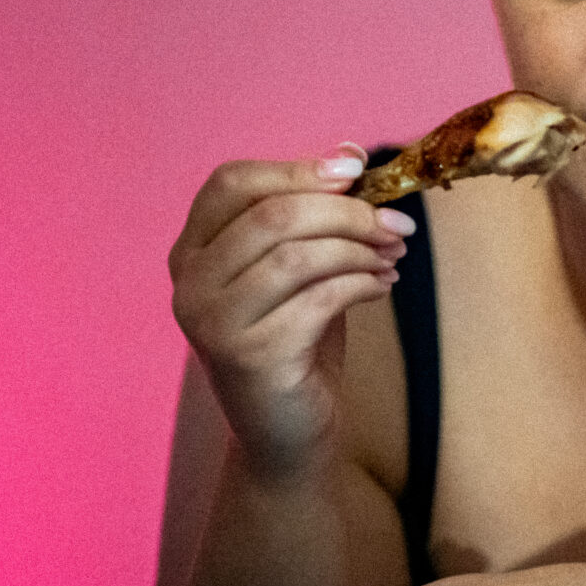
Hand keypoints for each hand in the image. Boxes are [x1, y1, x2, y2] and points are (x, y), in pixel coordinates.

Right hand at [169, 145, 414, 480]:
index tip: (357, 172)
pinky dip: (360, 283)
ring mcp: (211, 322)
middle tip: (396, 224)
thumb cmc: (296, 339)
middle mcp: (189, 283)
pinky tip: (381, 285)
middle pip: (270, 215)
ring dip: (359, 248)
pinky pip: (316, 299)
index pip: (232, 183)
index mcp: (193, 249)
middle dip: (346, 212)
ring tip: (394, 255)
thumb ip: (313, 213)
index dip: (296, 170)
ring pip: (295, 255)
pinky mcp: (248, 356)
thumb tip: (350, 154)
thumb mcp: (301, 266)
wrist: (288, 432)